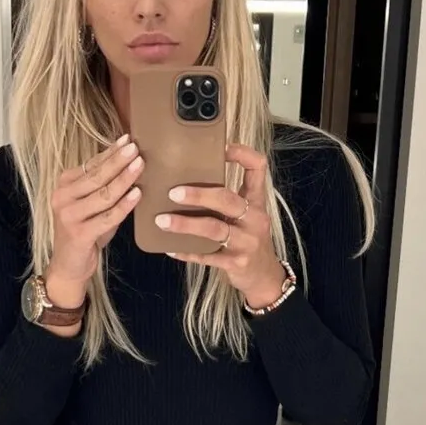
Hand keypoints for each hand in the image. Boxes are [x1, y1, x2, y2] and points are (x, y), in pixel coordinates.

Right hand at [44, 133, 142, 301]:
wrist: (70, 265)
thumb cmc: (86, 231)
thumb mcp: (93, 206)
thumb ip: (105, 187)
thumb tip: (130, 163)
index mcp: (65, 185)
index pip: (91, 165)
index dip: (110, 152)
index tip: (128, 140)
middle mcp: (63, 197)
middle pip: (96, 176)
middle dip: (118, 161)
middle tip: (136, 148)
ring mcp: (69, 216)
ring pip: (103, 194)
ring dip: (123, 179)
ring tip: (140, 165)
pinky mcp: (79, 234)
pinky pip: (107, 217)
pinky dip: (124, 205)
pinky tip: (137, 194)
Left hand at [155, 143, 285, 308]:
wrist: (264, 276)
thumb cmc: (248, 239)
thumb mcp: (247, 215)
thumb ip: (227, 198)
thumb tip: (186, 178)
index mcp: (256, 201)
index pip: (258, 168)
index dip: (242, 154)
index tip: (221, 148)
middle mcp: (254, 218)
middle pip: (227, 199)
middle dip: (199, 194)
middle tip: (173, 192)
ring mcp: (246, 242)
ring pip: (214, 228)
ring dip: (185, 224)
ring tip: (161, 221)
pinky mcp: (236, 263)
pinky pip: (207, 256)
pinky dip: (187, 252)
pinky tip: (169, 247)